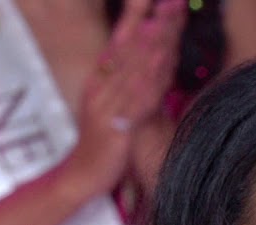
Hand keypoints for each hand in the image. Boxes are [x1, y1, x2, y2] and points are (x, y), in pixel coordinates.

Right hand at [58, 0, 187, 197]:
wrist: (81, 175)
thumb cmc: (103, 141)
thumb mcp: (114, 105)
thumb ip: (131, 83)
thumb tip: (154, 59)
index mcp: (101, 78)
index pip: (121, 39)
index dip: (137, 14)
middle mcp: (102, 85)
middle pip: (131, 46)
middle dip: (154, 20)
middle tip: (173, 0)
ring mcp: (108, 103)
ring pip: (135, 67)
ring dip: (155, 40)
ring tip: (169, 15)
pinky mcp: (117, 125)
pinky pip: (137, 97)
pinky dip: (149, 77)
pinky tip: (161, 60)